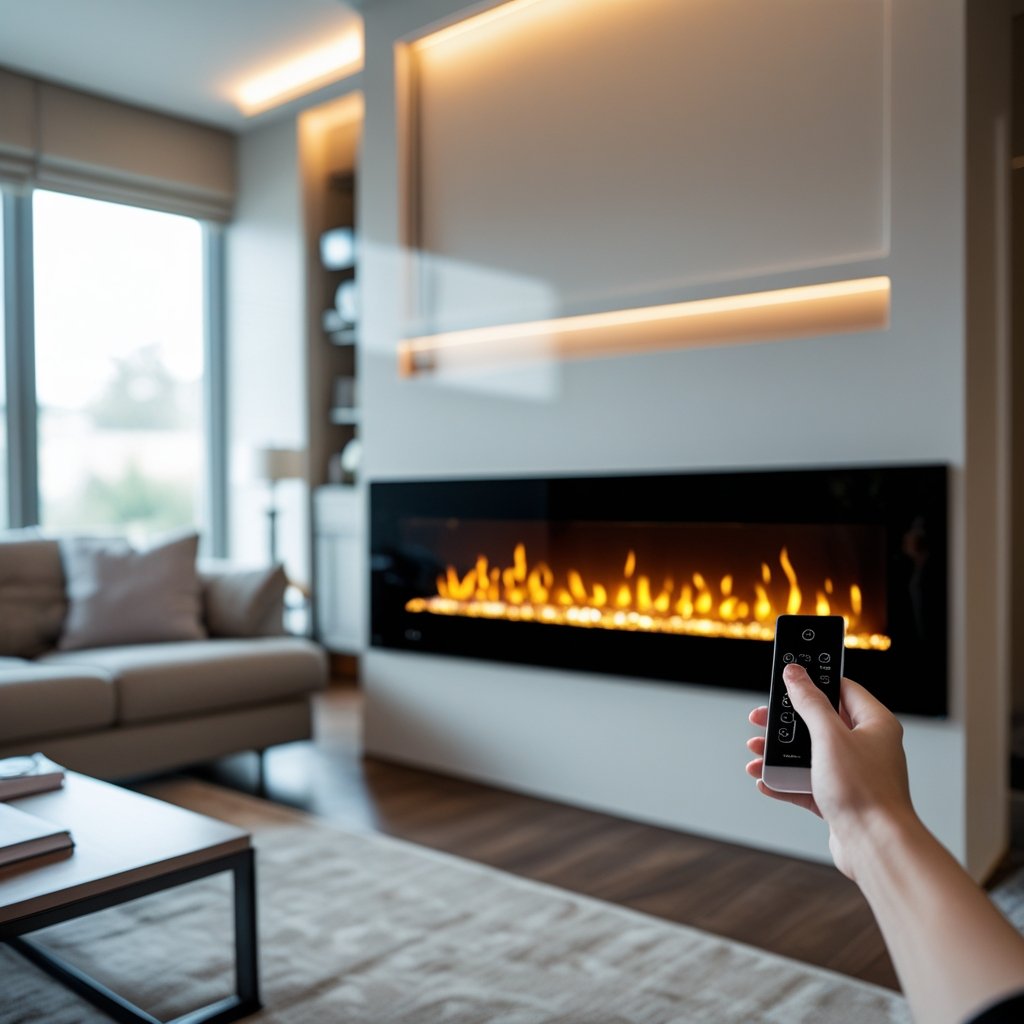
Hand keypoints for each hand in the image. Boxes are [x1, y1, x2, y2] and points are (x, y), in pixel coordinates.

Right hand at [745, 664, 916, 879]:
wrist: (876, 847)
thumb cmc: (864, 791)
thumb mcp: (829, 736)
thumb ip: (810, 702)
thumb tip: (796, 673)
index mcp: (875, 724)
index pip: (842, 689)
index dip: (814, 681)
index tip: (787, 677)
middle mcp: (867, 746)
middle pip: (819, 722)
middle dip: (786, 723)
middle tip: (761, 719)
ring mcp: (853, 774)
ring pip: (809, 754)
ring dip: (779, 754)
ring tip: (756, 753)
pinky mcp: (841, 800)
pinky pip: (807, 783)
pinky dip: (785, 781)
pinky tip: (766, 781)